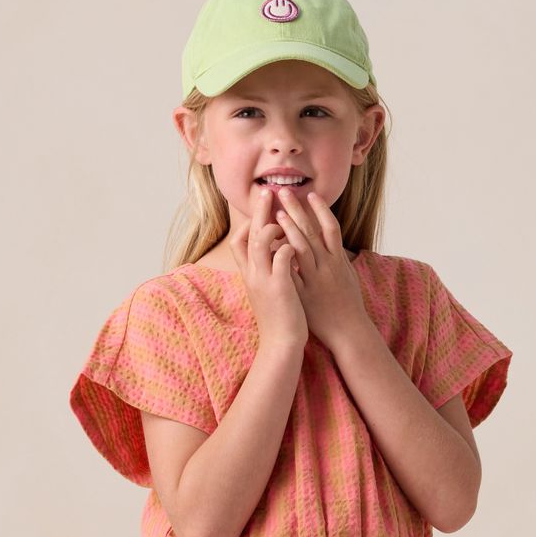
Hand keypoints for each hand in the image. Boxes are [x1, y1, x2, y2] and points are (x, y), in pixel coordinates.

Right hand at [227, 183, 308, 349]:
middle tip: (268, 191)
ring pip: (261, 242)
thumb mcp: (267, 294)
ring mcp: (265, 280)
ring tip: (283, 213)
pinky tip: (297, 242)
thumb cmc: (278, 320)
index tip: (262, 214)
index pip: (238, 242)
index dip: (248, 225)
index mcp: (250, 276)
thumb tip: (272, 257)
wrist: (281, 345)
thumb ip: (267, 274)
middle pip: (249, 235)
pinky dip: (288, 245)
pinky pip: (282, 257)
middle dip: (258, 211)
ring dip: (272, 225)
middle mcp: (253, 275)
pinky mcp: (280, 287)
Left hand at [272, 187, 369, 349]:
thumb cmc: (349, 304)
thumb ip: (339, 258)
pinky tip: (273, 244)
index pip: (329, 227)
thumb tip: (333, 244)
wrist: (349, 330)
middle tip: (283, 191)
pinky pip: (292, 271)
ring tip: (276, 211)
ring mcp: (316, 279)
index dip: (320, 210)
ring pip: (302, 247)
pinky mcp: (305, 293)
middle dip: (296, 210)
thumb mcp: (348, 276)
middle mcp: (328, 265)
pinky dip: (283, 256)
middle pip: (311, 231)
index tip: (309, 195)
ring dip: (288, 227)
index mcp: (339, 260)